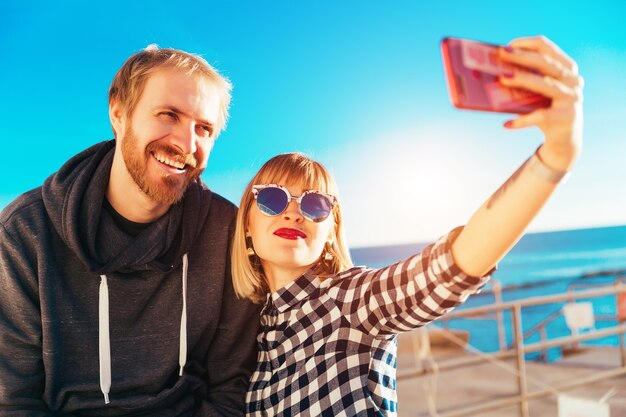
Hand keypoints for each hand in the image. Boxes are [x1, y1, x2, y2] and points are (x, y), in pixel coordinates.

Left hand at [498, 36, 583, 171]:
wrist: (564, 140)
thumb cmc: (545, 110)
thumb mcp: (537, 93)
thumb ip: (525, 81)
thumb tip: (493, 74)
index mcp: (566, 68)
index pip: (546, 48)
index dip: (526, 44)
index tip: (507, 46)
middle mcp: (572, 80)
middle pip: (544, 63)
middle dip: (520, 57)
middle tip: (500, 55)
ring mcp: (572, 98)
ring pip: (544, 85)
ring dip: (522, 80)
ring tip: (502, 79)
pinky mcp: (566, 117)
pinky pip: (541, 116)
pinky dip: (522, 121)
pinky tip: (506, 124)